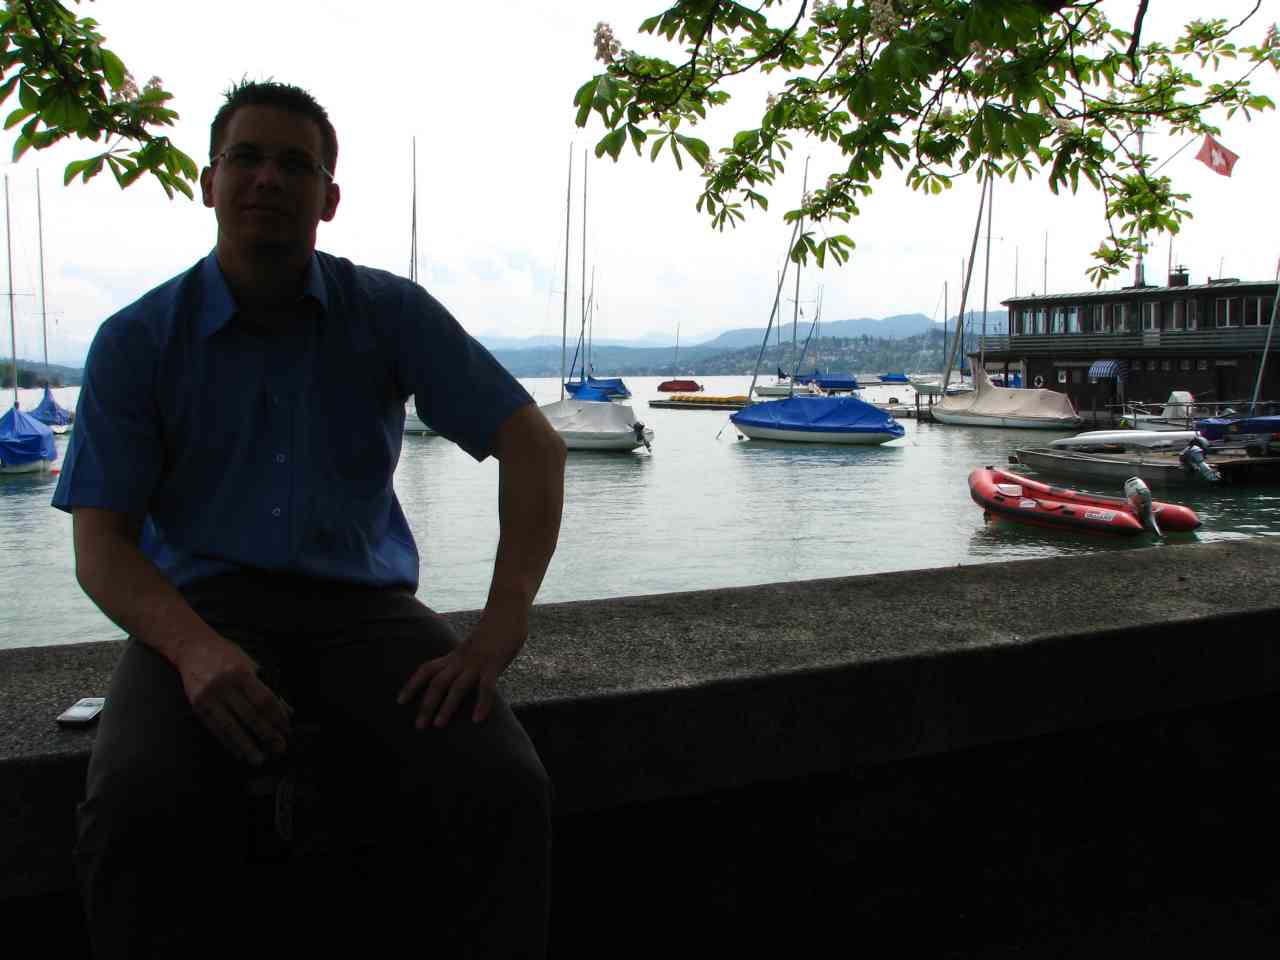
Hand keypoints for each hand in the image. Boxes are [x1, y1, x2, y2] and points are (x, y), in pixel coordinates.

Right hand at [175, 632, 291, 765]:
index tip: (286, 730)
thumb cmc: (227, 656)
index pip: (264, 700)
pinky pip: (214, 728)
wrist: (192, 648)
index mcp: (243, 673)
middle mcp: (225, 685)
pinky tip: (237, 752)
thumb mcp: (251, 665)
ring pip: (230, 726)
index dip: (277, 717)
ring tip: (258, 759)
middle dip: (266, 734)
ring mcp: (209, 696)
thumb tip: (287, 711)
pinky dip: (226, 742)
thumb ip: (269, 687)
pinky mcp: (196, 705)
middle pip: (250, 715)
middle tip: (279, 749)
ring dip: (246, 745)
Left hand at [397, 609, 526, 728]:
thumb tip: (463, 681)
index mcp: (454, 655)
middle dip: (426, 704)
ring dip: (446, 706)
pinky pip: (486, 687)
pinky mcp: (494, 663)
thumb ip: (466, 662)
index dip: (412, 685)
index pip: (426, 669)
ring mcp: (477, 661)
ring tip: (438, 725)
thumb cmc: (492, 631)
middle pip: (437, 682)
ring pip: (457, 686)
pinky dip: (481, 704)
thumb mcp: (472, 647)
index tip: (400, 701)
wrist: (507, 610)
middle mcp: (461, 659)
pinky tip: (478, 720)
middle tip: (419, 726)